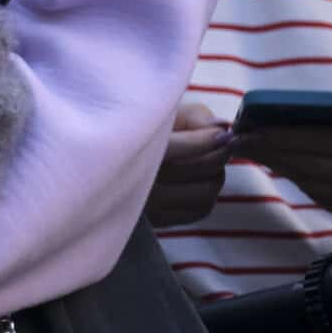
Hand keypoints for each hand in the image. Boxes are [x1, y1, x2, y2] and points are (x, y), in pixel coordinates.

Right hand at [145, 99, 232, 227]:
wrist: (107, 162)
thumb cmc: (139, 130)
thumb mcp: (161, 112)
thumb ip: (193, 116)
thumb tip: (221, 128)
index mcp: (134, 149)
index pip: (181, 148)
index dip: (208, 140)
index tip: (224, 134)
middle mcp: (139, 181)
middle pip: (199, 172)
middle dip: (218, 155)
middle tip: (223, 143)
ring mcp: (148, 205)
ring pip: (204, 194)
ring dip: (216, 176)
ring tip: (211, 161)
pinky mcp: (157, 220)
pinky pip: (199, 210)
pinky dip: (208, 194)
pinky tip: (199, 180)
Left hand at [234, 87, 331, 217]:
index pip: (320, 139)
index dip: (281, 135)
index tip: (249, 128)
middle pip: (309, 163)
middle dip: (269, 150)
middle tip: (237, 139)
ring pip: (309, 181)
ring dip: (275, 165)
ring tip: (248, 148)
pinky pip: (316, 194)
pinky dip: (292, 178)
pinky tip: (273, 162)